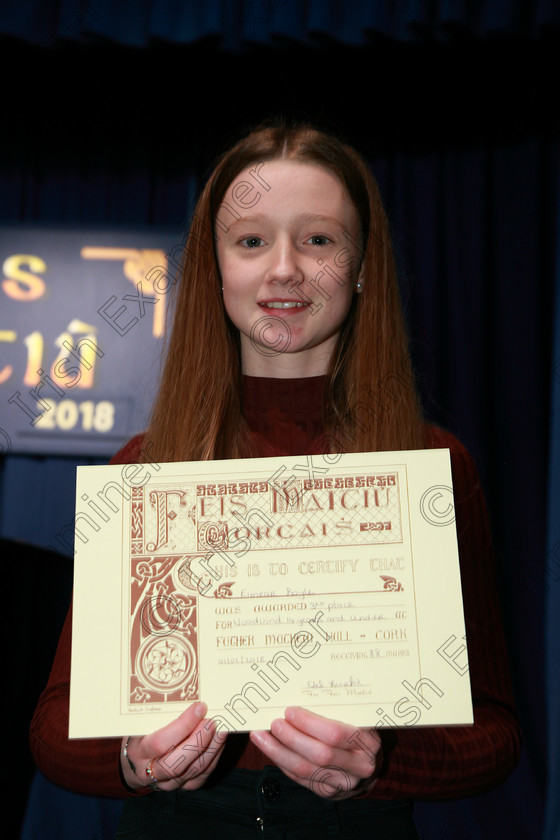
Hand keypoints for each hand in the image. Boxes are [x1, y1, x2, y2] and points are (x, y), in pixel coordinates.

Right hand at [121, 701, 226, 791]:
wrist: (139, 763)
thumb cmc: (144, 734)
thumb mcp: (145, 722)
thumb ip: (163, 714)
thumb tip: (192, 696)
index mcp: (139, 752)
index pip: (160, 743)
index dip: (182, 726)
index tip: (199, 707)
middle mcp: (151, 772)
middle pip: (177, 763)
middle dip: (198, 741)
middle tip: (213, 721)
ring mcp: (168, 783)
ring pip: (193, 771)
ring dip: (212, 748)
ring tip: (222, 729)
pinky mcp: (185, 787)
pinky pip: (203, 775)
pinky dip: (214, 757)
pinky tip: (220, 741)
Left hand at [249, 706, 381, 799]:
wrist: (370, 763)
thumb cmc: (360, 731)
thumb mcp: (358, 717)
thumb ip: (337, 708)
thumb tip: (302, 691)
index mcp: (367, 742)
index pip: (335, 734)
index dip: (309, 723)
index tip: (290, 711)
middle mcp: (358, 767)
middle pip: (319, 755)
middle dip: (292, 738)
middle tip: (274, 723)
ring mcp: (343, 783)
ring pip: (305, 770)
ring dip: (279, 752)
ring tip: (261, 736)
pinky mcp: (328, 793)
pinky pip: (301, 779)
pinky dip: (282, 763)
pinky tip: (270, 749)